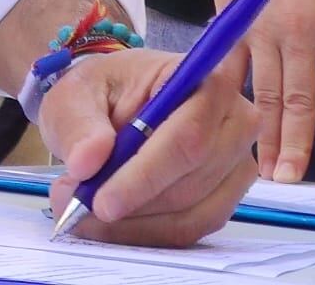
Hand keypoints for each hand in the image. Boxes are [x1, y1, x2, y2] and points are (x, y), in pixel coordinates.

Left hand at [40, 47, 259, 247]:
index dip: (145, 175)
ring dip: (136, 224)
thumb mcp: (76, 93)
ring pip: (192, 212)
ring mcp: (238, 161)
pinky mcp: (229, 194)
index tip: (102, 202)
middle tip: (78, 210)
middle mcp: (235, 120)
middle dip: (133, 204)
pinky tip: (114, 224)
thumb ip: (79, 123)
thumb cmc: (105, 91)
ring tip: (85, 215)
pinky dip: (150, 233)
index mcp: (204, 80)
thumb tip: (85, 162)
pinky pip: (194, 228)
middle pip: (192, 180)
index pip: (187, 136)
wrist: (119, 102)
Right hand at [206, 0, 314, 181]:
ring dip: (265, 133)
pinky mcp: (232, 27)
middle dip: (297, 143)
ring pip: (266, 92)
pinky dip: (233, 98)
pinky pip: (234, 69)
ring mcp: (262, 32)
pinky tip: (230, 124)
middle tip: (293, 180)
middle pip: (300, 99)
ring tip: (267, 168)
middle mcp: (300, 33)